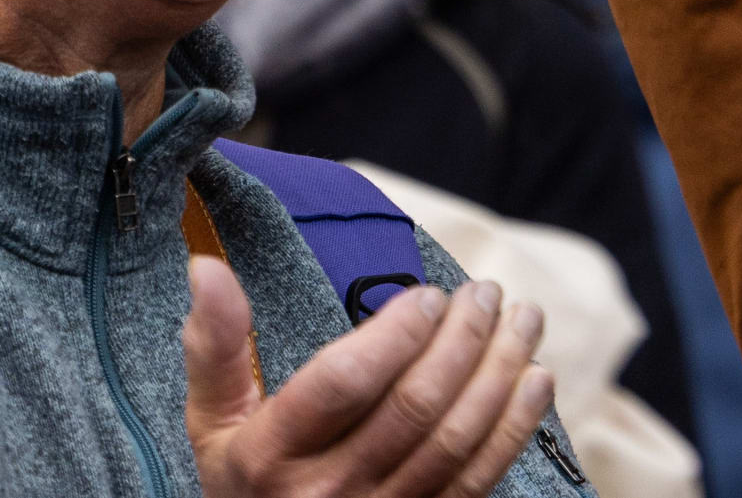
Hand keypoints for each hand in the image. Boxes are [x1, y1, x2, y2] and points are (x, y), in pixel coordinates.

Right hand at [185, 258, 552, 497]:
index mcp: (270, 456)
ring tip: (524, 318)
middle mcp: (327, 493)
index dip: (395, 333)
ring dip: (500, 371)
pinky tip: (534, 379)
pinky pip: (478, 478)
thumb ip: (214, 346)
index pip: (344, 384)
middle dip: (463, 339)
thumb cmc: (246, 479)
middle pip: (413, 406)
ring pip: (454, 438)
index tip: (428, 295)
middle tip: (486, 292)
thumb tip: (207, 267)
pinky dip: (514, 426)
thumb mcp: (213, 421)